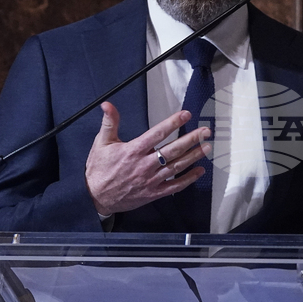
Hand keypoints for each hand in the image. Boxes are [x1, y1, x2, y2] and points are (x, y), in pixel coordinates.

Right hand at [85, 102, 211, 215]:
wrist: (95, 197)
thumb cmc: (99, 169)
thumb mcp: (101, 143)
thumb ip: (109, 123)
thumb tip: (108, 104)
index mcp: (133, 151)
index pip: (157, 134)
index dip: (173, 123)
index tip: (186, 115)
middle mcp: (144, 165)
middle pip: (172, 150)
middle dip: (191, 139)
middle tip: (205, 131)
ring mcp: (150, 180)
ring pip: (176, 167)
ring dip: (193, 157)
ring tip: (206, 147)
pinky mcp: (153, 193)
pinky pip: (174, 186)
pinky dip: (188, 179)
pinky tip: (199, 171)